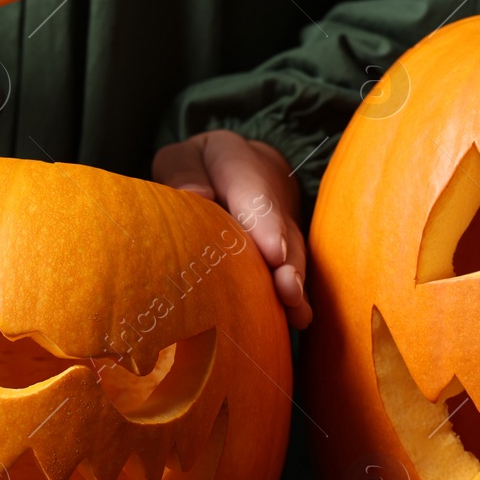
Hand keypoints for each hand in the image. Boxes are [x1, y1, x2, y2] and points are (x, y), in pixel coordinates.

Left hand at [153, 130, 311, 328]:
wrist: (234, 166)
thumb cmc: (197, 169)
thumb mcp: (180, 159)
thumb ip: (183, 171)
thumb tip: (193, 195)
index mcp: (235, 162)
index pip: (252, 191)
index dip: (264, 222)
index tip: (273, 251)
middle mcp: (269, 194)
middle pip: (280, 228)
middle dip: (287, 261)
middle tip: (288, 290)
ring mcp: (282, 223)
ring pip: (292, 251)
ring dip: (296, 282)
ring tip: (297, 311)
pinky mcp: (286, 248)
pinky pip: (292, 268)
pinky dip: (296, 295)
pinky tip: (299, 320)